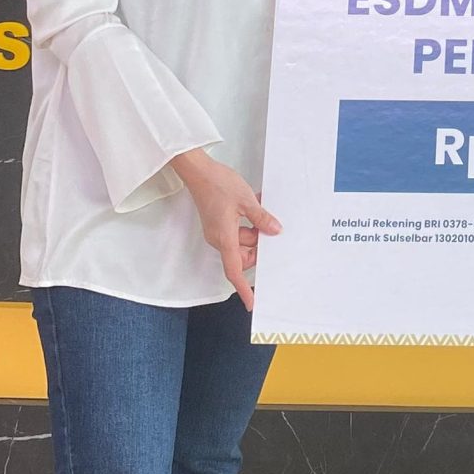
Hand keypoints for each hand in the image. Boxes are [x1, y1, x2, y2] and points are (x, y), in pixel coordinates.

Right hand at [171, 150, 278, 310]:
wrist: (198, 171)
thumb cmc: (218, 185)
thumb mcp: (247, 201)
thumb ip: (261, 219)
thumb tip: (275, 232)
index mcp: (224, 238)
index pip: (234, 270)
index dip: (243, 288)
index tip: (253, 302)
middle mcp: (219, 239)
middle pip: (242, 256)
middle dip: (257, 246)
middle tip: (268, 229)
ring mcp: (217, 231)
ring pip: (241, 241)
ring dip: (254, 230)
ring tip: (260, 210)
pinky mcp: (217, 222)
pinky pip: (236, 230)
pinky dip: (247, 222)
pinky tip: (253, 206)